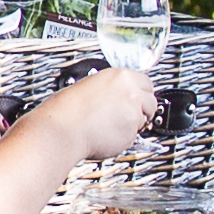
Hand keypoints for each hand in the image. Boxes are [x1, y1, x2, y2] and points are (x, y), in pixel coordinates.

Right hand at [40, 66, 160, 155]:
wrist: (63, 129)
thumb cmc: (67, 110)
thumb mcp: (90, 85)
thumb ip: (111, 89)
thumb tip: (117, 96)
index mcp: (120, 76)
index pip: (146, 82)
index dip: (140, 93)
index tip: (135, 99)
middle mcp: (131, 92)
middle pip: (151, 100)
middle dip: (142, 108)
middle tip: (125, 114)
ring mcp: (133, 113)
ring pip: (144, 119)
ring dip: (133, 123)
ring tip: (111, 125)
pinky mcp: (131, 133)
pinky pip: (134, 136)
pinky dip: (124, 137)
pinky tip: (108, 134)